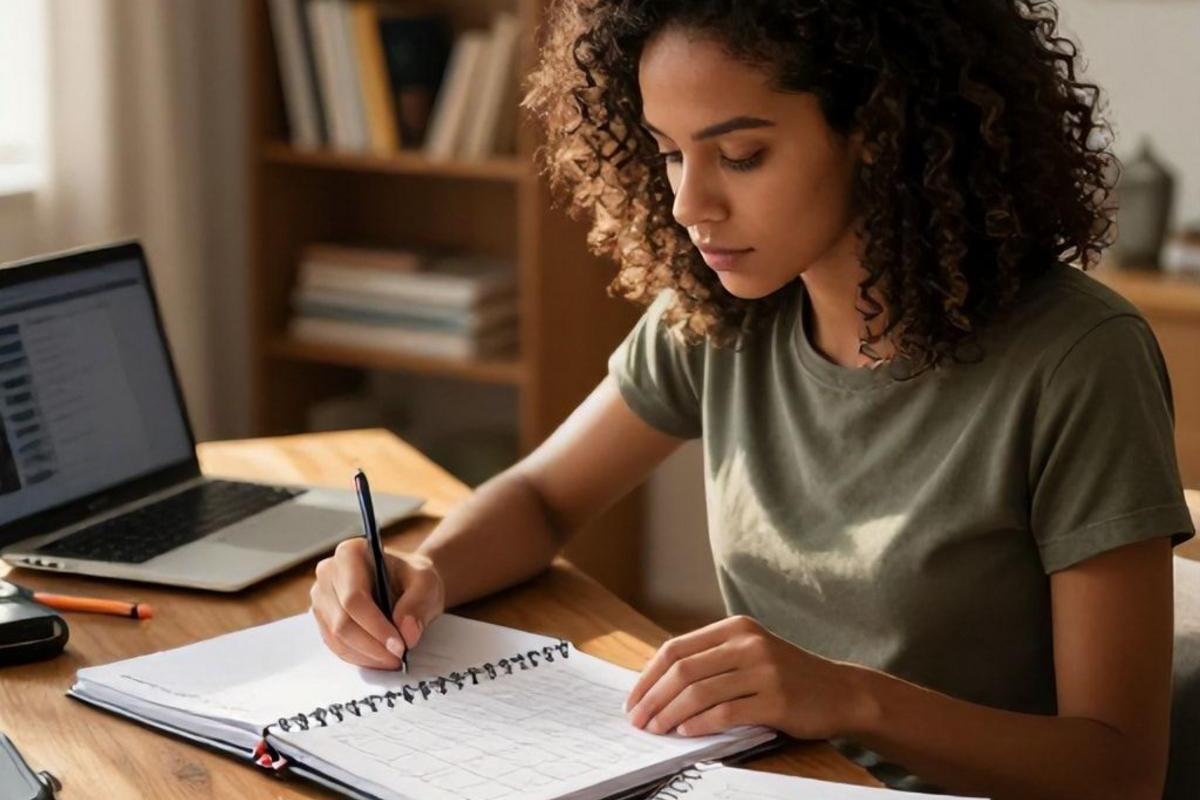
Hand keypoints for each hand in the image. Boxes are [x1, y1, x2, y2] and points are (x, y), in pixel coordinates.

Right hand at [310, 539, 444, 669]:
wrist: (406, 583)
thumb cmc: (413, 577)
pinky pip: (336, 646)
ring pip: (336, 638)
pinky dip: (359, 657)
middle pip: (342, 621)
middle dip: (372, 646)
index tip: (400, 645)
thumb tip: (407, 633)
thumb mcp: (426, 583)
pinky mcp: (323, 619)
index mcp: (350, 553)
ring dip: (366, 655)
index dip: (376, 626)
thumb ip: (417, 604)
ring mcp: (321, 598)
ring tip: (393, 660)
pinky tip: (380, 659)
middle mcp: (328, 573)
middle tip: (399, 658)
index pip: (354, 598)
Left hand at [624, 615, 860, 739]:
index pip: (676, 648)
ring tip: (656, 730)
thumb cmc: (787, 676)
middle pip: (683, 670)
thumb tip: (656, 684)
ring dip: (670, 714)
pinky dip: (700, 724)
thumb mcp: (750, 653)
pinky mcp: (776, 699)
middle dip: (653, 697)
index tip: (633, 699)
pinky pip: (726, 712)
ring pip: (700, 692)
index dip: (648, 675)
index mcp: (735, 628)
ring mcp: (764, 670)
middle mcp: (748, 643)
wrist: (841, 692)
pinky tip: (686, 733)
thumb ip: (711, 660)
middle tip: (637, 720)